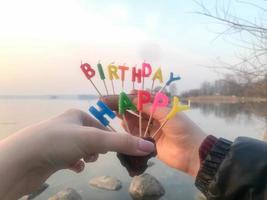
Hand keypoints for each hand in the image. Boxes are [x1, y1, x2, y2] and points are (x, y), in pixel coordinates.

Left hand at [0, 109, 154, 199]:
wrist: (22, 161)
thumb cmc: (59, 142)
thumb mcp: (93, 139)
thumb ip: (121, 142)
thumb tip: (149, 146)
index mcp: (77, 115)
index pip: (103, 125)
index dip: (112, 137)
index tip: (118, 149)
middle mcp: (69, 125)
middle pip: (93, 137)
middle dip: (98, 149)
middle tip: (96, 155)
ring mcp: (60, 140)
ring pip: (83, 148)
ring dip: (88, 156)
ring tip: (83, 161)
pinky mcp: (53, 154)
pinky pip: (72, 158)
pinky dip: (76, 163)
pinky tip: (74, 167)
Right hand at [102, 94, 206, 176]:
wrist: (192, 154)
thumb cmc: (183, 130)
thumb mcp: (168, 114)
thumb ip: (151, 107)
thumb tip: (134, 98)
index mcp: (161, 108)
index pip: (143, 99)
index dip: (130, 96)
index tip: (118, 94)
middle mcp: (154, 117)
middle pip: (135, 109)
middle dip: (122, 104)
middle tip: (106, 102)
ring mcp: (150, 129)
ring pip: (134, 120)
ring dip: (123, 115)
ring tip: (109, 110)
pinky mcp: (147, 141)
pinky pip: (135, 133)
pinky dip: (127, 128)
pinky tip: (120, 123)